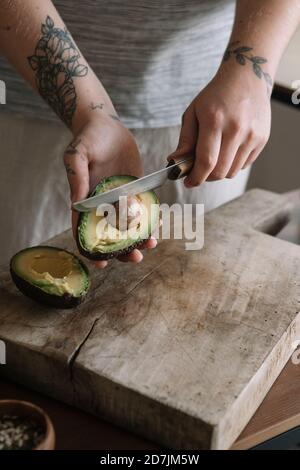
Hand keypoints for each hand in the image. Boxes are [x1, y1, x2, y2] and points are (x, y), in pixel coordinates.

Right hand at [63, 112, 156, 267]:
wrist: (106, 124)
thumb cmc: (88, 138)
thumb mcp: (77, 154)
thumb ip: (77, 177)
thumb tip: (77, 203)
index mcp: (84, 201)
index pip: (85, 230)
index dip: (92, 249)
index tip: (101, 263)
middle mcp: (102, 204)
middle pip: (110, 235)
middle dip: (121, 250)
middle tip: (135, 257)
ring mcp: (119, 199)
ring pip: (128, 227)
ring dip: (138, 239)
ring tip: (151, 244)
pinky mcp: (134, 191)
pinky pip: (142, 210)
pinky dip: (149, 221)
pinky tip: (158, 226)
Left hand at [168, 64, 270, 185]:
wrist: (247, 77)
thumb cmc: (216, 96)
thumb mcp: (193, 112)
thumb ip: (185, 140)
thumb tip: (175, 162)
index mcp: (215, 120)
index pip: (206, 162)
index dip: (196, 178)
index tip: (188, 183)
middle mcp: (236, 129)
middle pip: (220, 172)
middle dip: (206, 178)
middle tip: (198, 172)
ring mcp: (252, 135)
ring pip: (232, 172)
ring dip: (219, 172)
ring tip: (213, 158)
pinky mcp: (262, 139)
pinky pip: (244, 165)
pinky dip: (232, 164)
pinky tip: (228, 150)